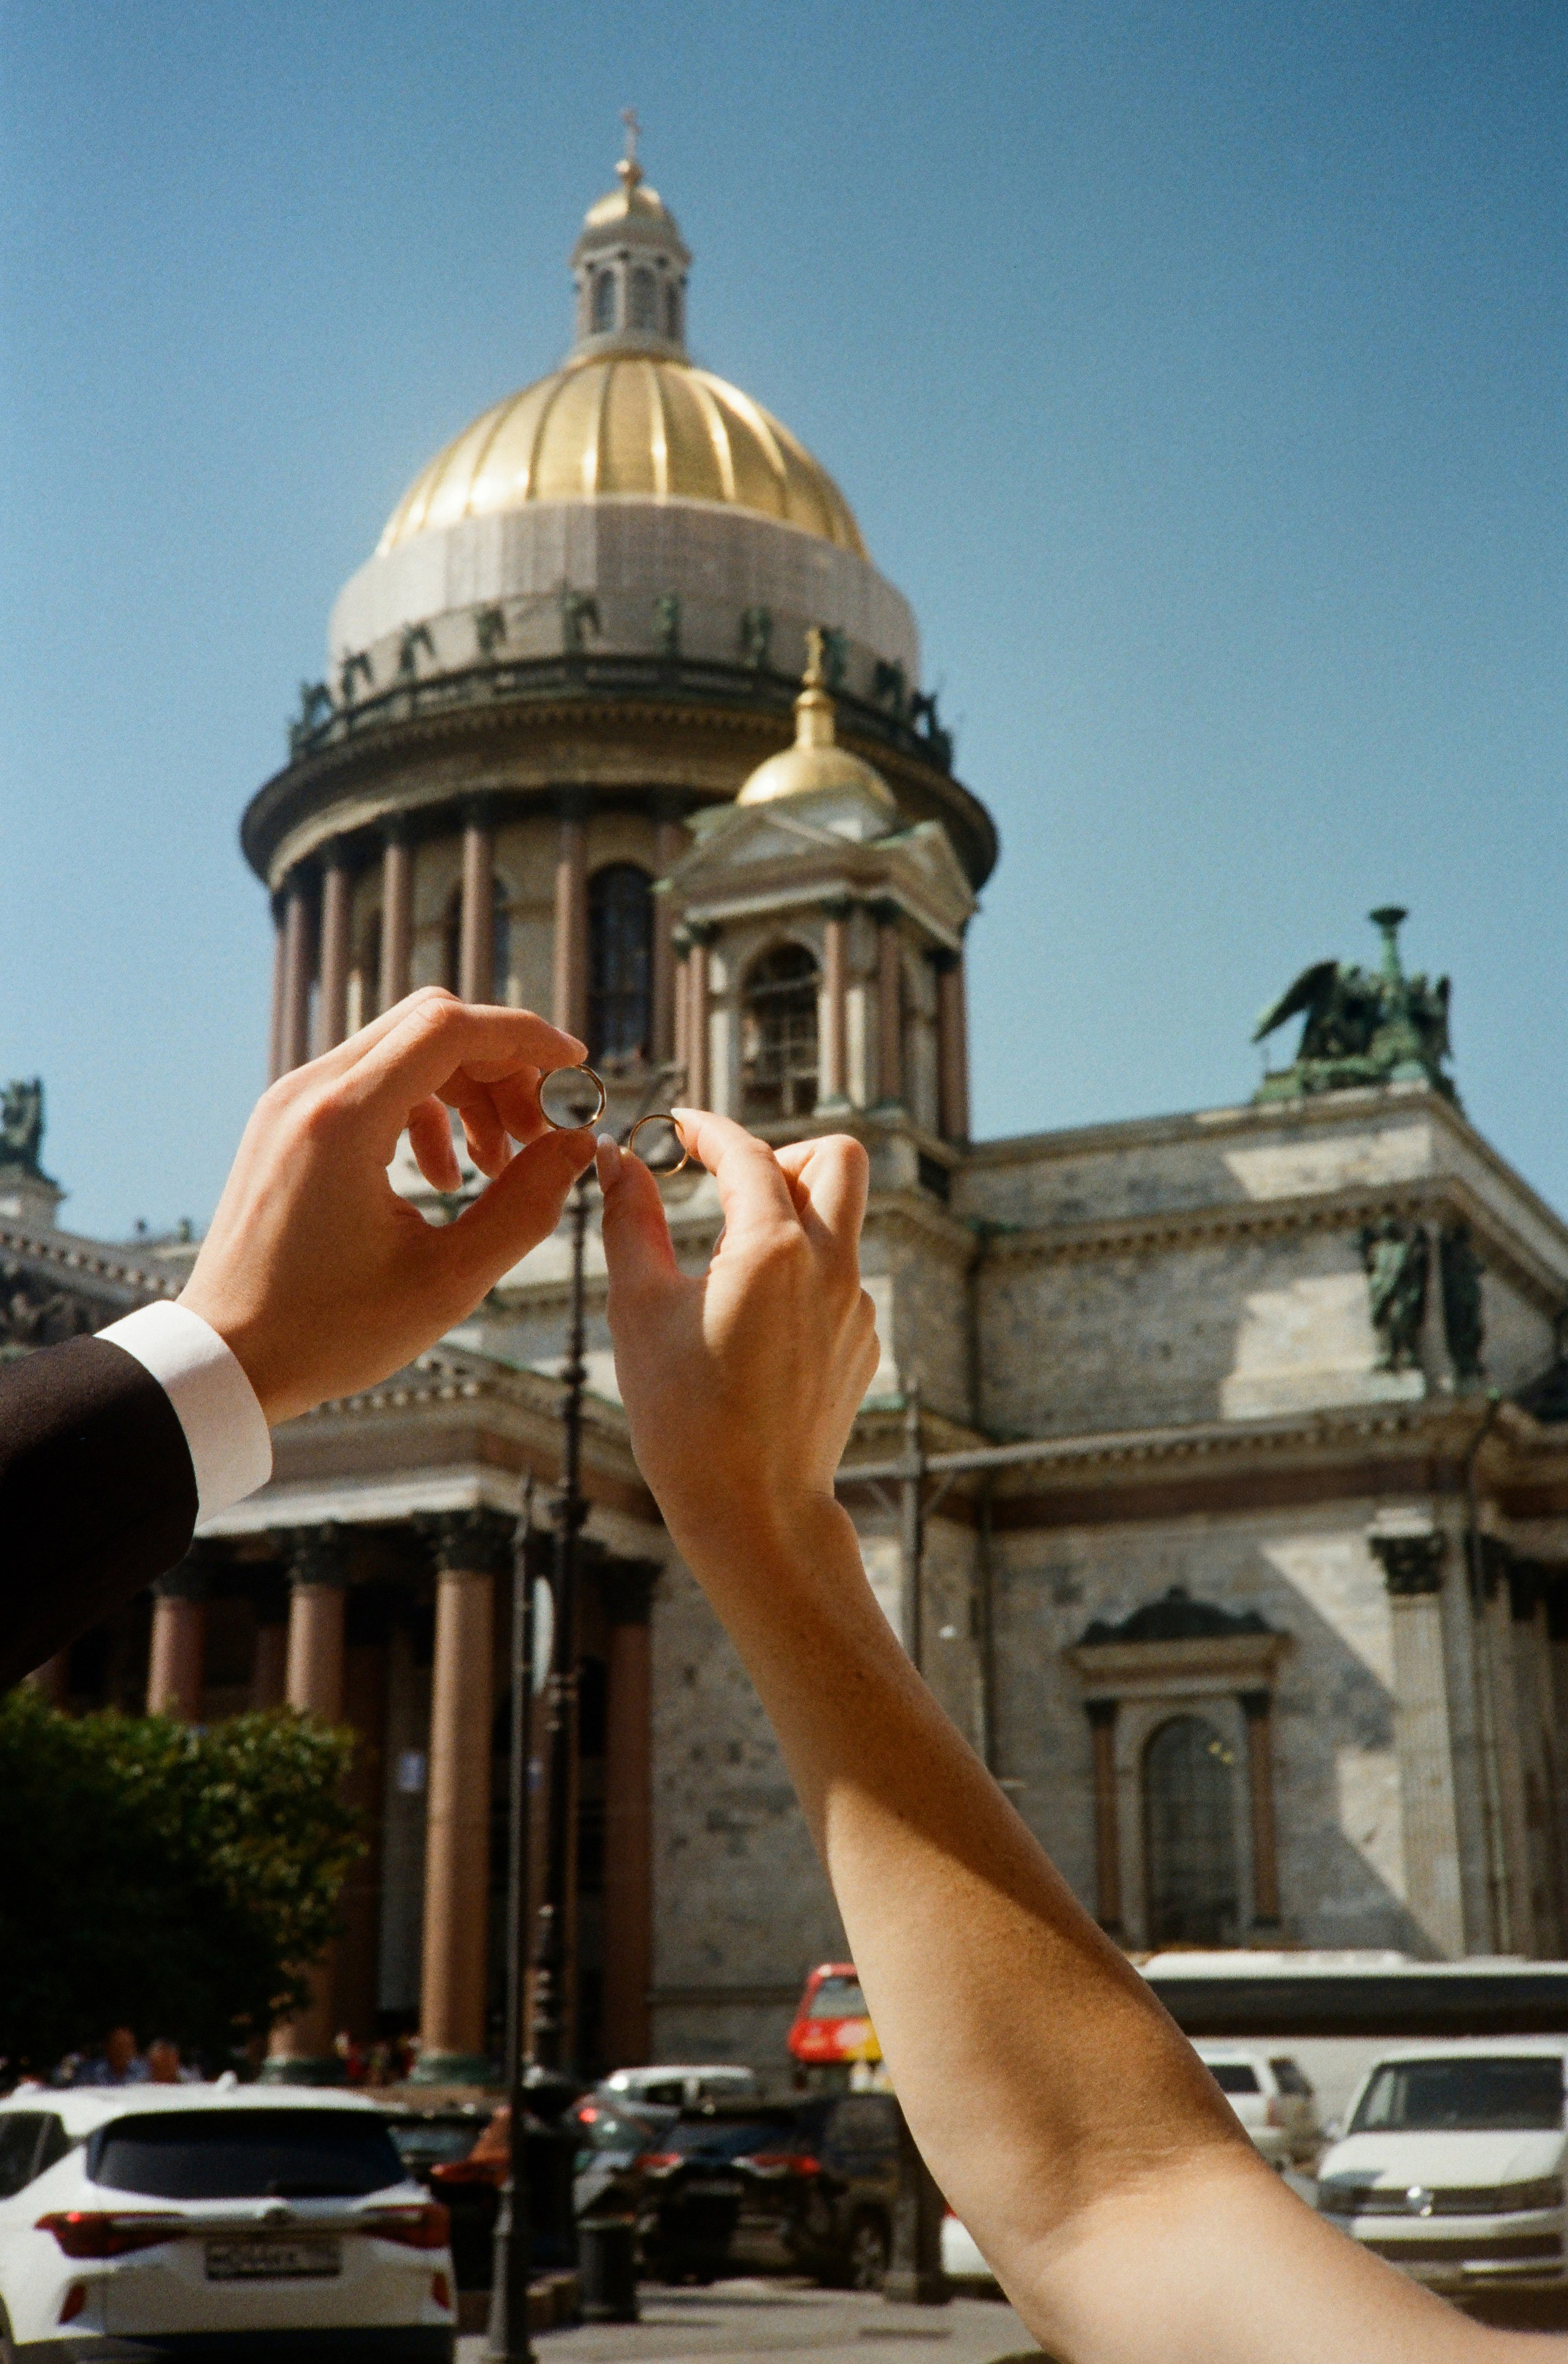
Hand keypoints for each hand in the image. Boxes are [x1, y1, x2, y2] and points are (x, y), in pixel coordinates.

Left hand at [180, 988, 592, 1422]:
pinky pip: (371, 1083)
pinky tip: (443, 1177)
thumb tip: (578, 1147)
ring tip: (497, 1165)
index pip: (449, 1027)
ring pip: (404, 1050)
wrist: (227, 1358)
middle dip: (501, 1067)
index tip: (575, 1067)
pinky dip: (424, 1110)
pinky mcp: (287, 1123)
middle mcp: (309, 1091)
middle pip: (430, 1025)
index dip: (524, 1036)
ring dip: (466, 1092)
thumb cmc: (327, 1332)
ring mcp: (291, 1102)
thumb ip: (525, 1206)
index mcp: (343, 1120)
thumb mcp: (447, 1280)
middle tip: (538, 1134)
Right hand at [595, 1109, 879, 1563]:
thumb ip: (629, 1221)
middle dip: (784, 1154)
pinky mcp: (861, 1342)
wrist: (753, 1511)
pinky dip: (800, 1274)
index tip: (675, 1127)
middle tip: (731, 1185)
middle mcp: (832, 1267)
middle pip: (838, 1157)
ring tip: (727, 1264)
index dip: (706, 1129)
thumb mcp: (639, 1310)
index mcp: (775, 1249)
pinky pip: (839, 1278)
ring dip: (792, 1217)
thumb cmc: (684, 1417)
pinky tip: (751, 1323)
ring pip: (842, 1221)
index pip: (748, 1152)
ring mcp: (855, 1306)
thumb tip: (616, 1159)